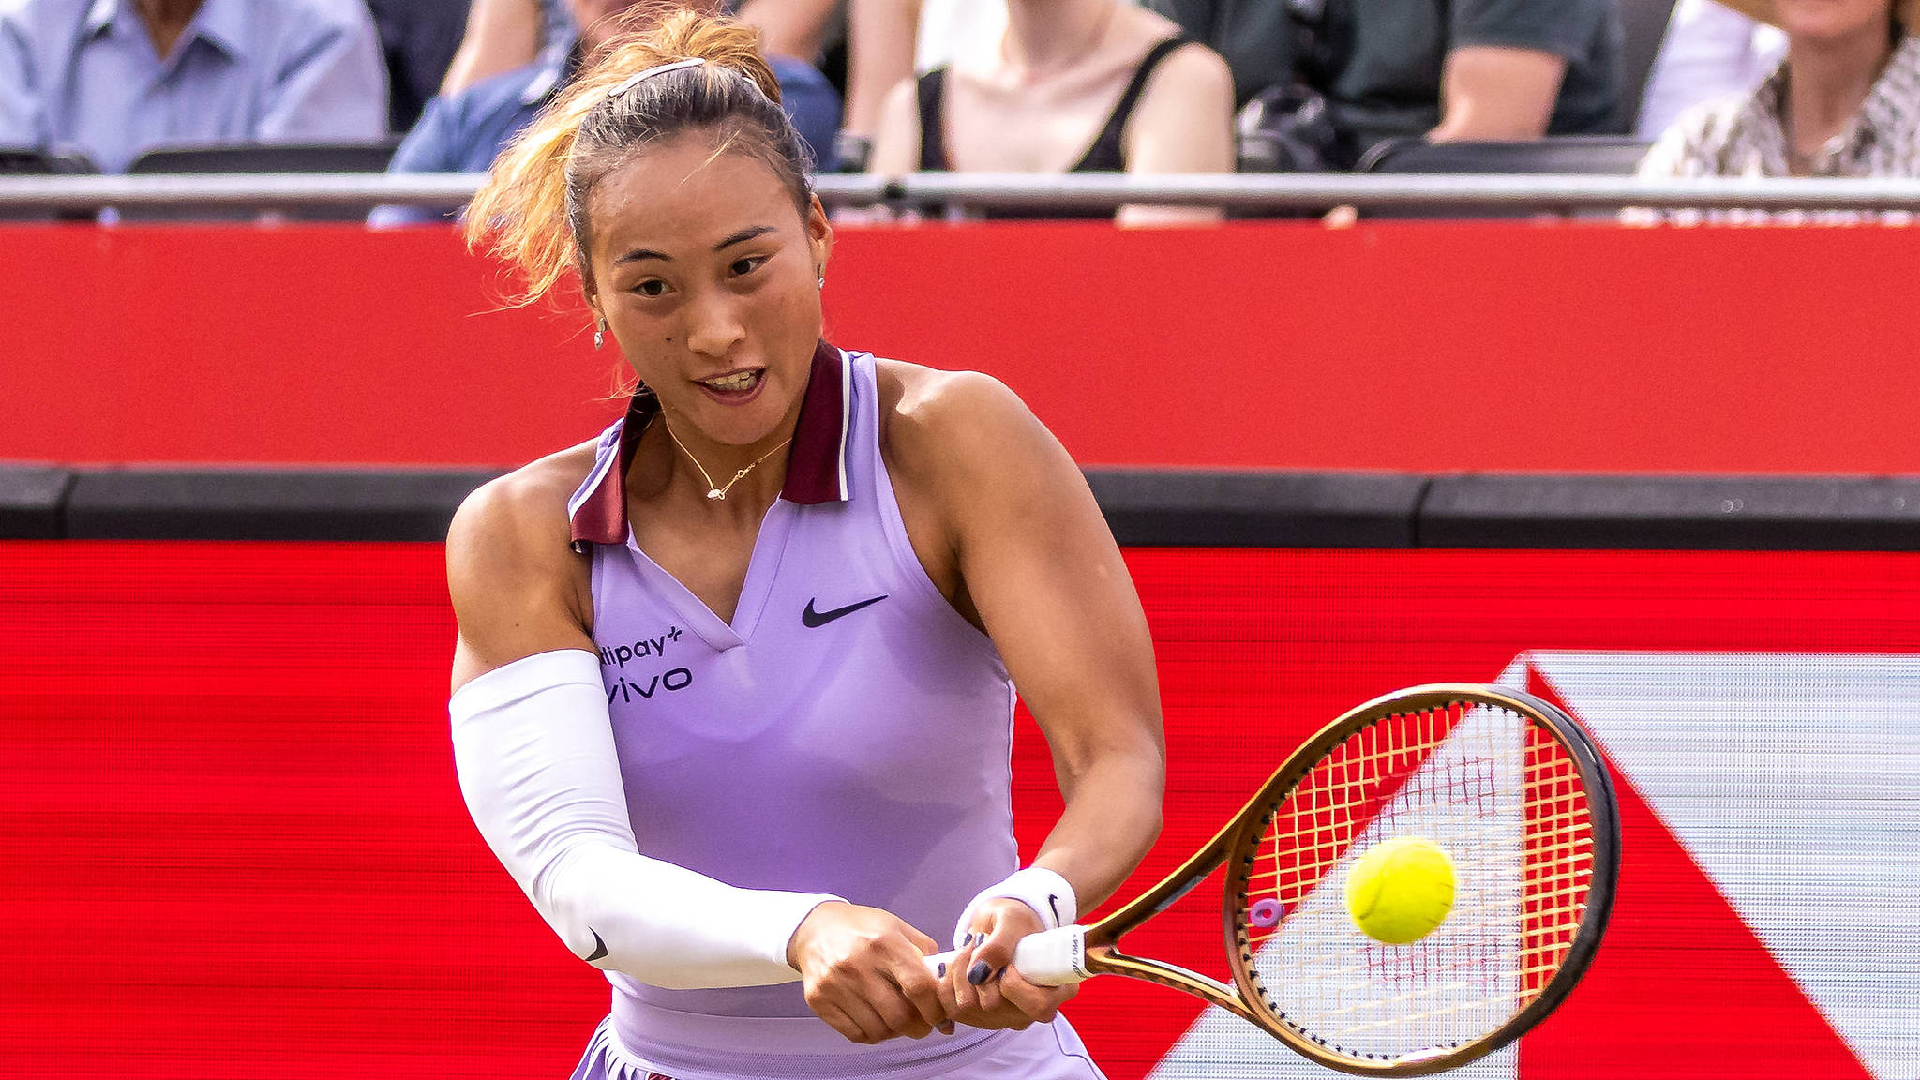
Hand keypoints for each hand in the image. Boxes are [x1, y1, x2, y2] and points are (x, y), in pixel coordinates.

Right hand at [787, 901, 951, 1042]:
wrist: (813, 928)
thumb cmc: (862, 928)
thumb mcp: (896, 927)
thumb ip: (923, 952)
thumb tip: (945, 986)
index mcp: (884, 943)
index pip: (918, 986)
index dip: (935, 1008)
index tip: (940, 1015)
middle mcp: (858, 965)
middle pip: (899, 1016)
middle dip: (918, 1027)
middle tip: (921, 1024)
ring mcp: (835, 985)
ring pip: (878, 1030)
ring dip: (895, 1032)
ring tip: (897, 1021)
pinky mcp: (819, 1001)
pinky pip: (855, 1034)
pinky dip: (871, 1034)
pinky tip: (875, 1021)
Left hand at [944, 898, 1077, 1029]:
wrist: (1000, 926)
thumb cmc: (1015, 921)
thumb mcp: (1012, 920)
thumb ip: (1000, 944)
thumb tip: (979, 972)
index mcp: (1057, 989)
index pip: (1037, 1005)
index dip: (1014, 985)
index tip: (1005, 963)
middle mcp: (1032, 1010)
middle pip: (995, 1007)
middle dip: (975, 970)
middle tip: (975, 942)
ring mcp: (1005, 1017)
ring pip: (968, 1008)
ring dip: (957, 974)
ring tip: (967, 949)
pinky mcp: (980, 1018)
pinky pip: (953, 1009)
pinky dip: (946, 983)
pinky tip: (955, 965)